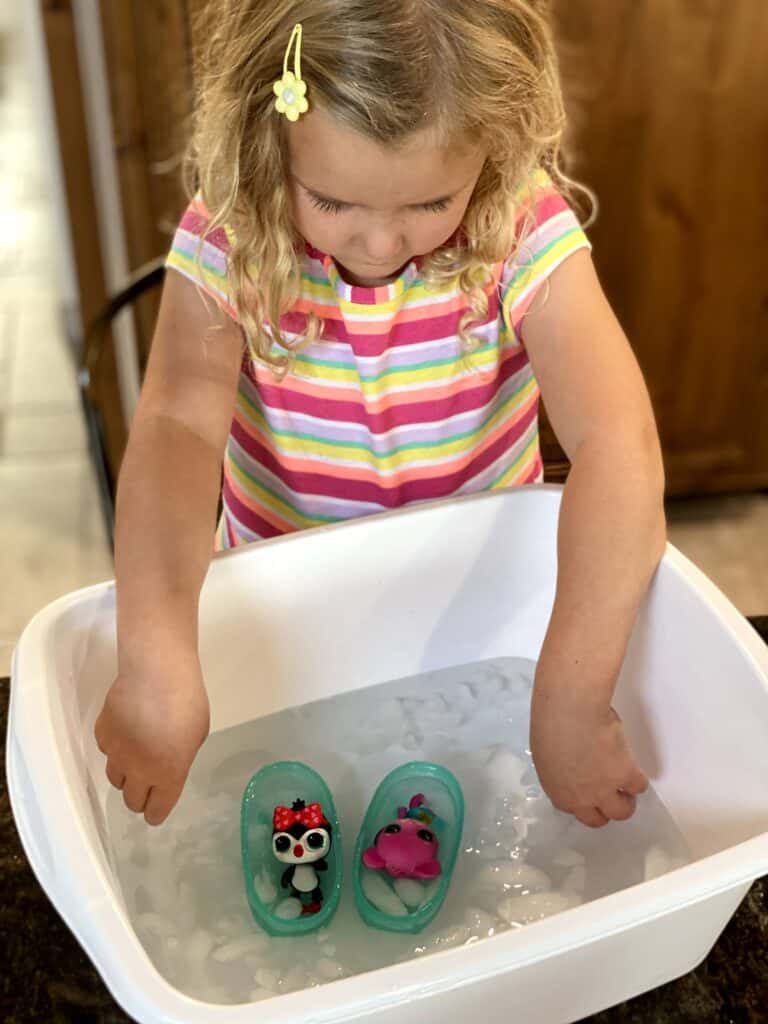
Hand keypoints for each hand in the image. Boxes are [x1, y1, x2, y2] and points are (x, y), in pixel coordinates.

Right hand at [95, 653, 209, 825]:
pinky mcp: (102, 734)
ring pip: (115, 779)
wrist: (157, 672)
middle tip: (148, 783)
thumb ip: (180, 758)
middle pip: (132, 802)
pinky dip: (115, 747)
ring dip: (126, 774)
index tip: (156, 808)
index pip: (156, 811)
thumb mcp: (197, 735)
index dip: (156, 813)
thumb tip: (169, 764)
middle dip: (141, 797)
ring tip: (137, 754)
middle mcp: (139, 771)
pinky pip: (106, 752)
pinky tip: (127, 730)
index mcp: (168, 774)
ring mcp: (116, 753)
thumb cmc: (187, 701)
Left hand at [530, 685, 647, 827]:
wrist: (571, 711)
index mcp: (558, 792)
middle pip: (598, 820)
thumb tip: (570, 766)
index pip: (574, 811)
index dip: (584, 802)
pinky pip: (638, 787)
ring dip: (626, 800)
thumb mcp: (546, 753)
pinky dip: (638, 779)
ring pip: (623, 811)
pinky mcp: (625, 776)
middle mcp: (581, 798)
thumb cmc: (551, 722)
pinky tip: (633, 767)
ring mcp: (604, 791)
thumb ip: (559, 769)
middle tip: (611, 793)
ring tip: (627, 787)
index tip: (589, 792)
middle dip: (604, 808)